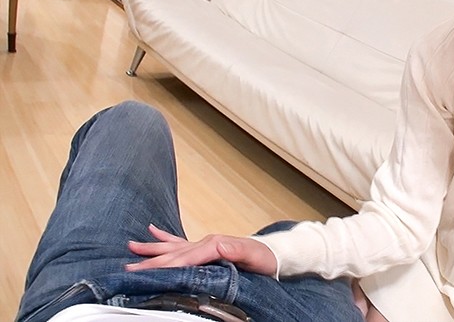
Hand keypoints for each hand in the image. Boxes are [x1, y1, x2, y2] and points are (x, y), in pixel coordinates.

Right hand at [126, 224, 277, 275]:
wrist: (273, 254)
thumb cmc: (265, 259)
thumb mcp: (255, 257)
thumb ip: (236, 250)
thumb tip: (218, 244)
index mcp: (214, 246)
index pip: (186, 258)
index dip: (167, 265)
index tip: (149, 273)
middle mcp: (206, 242)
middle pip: (174, 253)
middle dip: (151, 261)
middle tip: (129, 268)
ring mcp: (204, 244)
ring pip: (172, 246)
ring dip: (152, 248)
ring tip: (131, 246)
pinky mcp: (204, 248)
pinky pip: (180, 242)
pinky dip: (165, 237)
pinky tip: (153, 231)